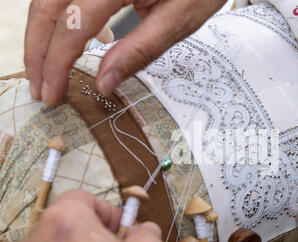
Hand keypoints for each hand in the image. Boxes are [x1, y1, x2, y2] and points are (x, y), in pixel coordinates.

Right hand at [25, 0, 225, 105]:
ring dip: (41, 34)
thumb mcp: (179, 20)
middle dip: (37, 51)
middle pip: (46, 6)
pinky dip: (56, 17)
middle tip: (39, 88)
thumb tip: (104, 84)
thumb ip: (140, 50)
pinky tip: (65, 40)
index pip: (73, 25)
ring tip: (45, 69)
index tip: (52, 95)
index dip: (56, 63)